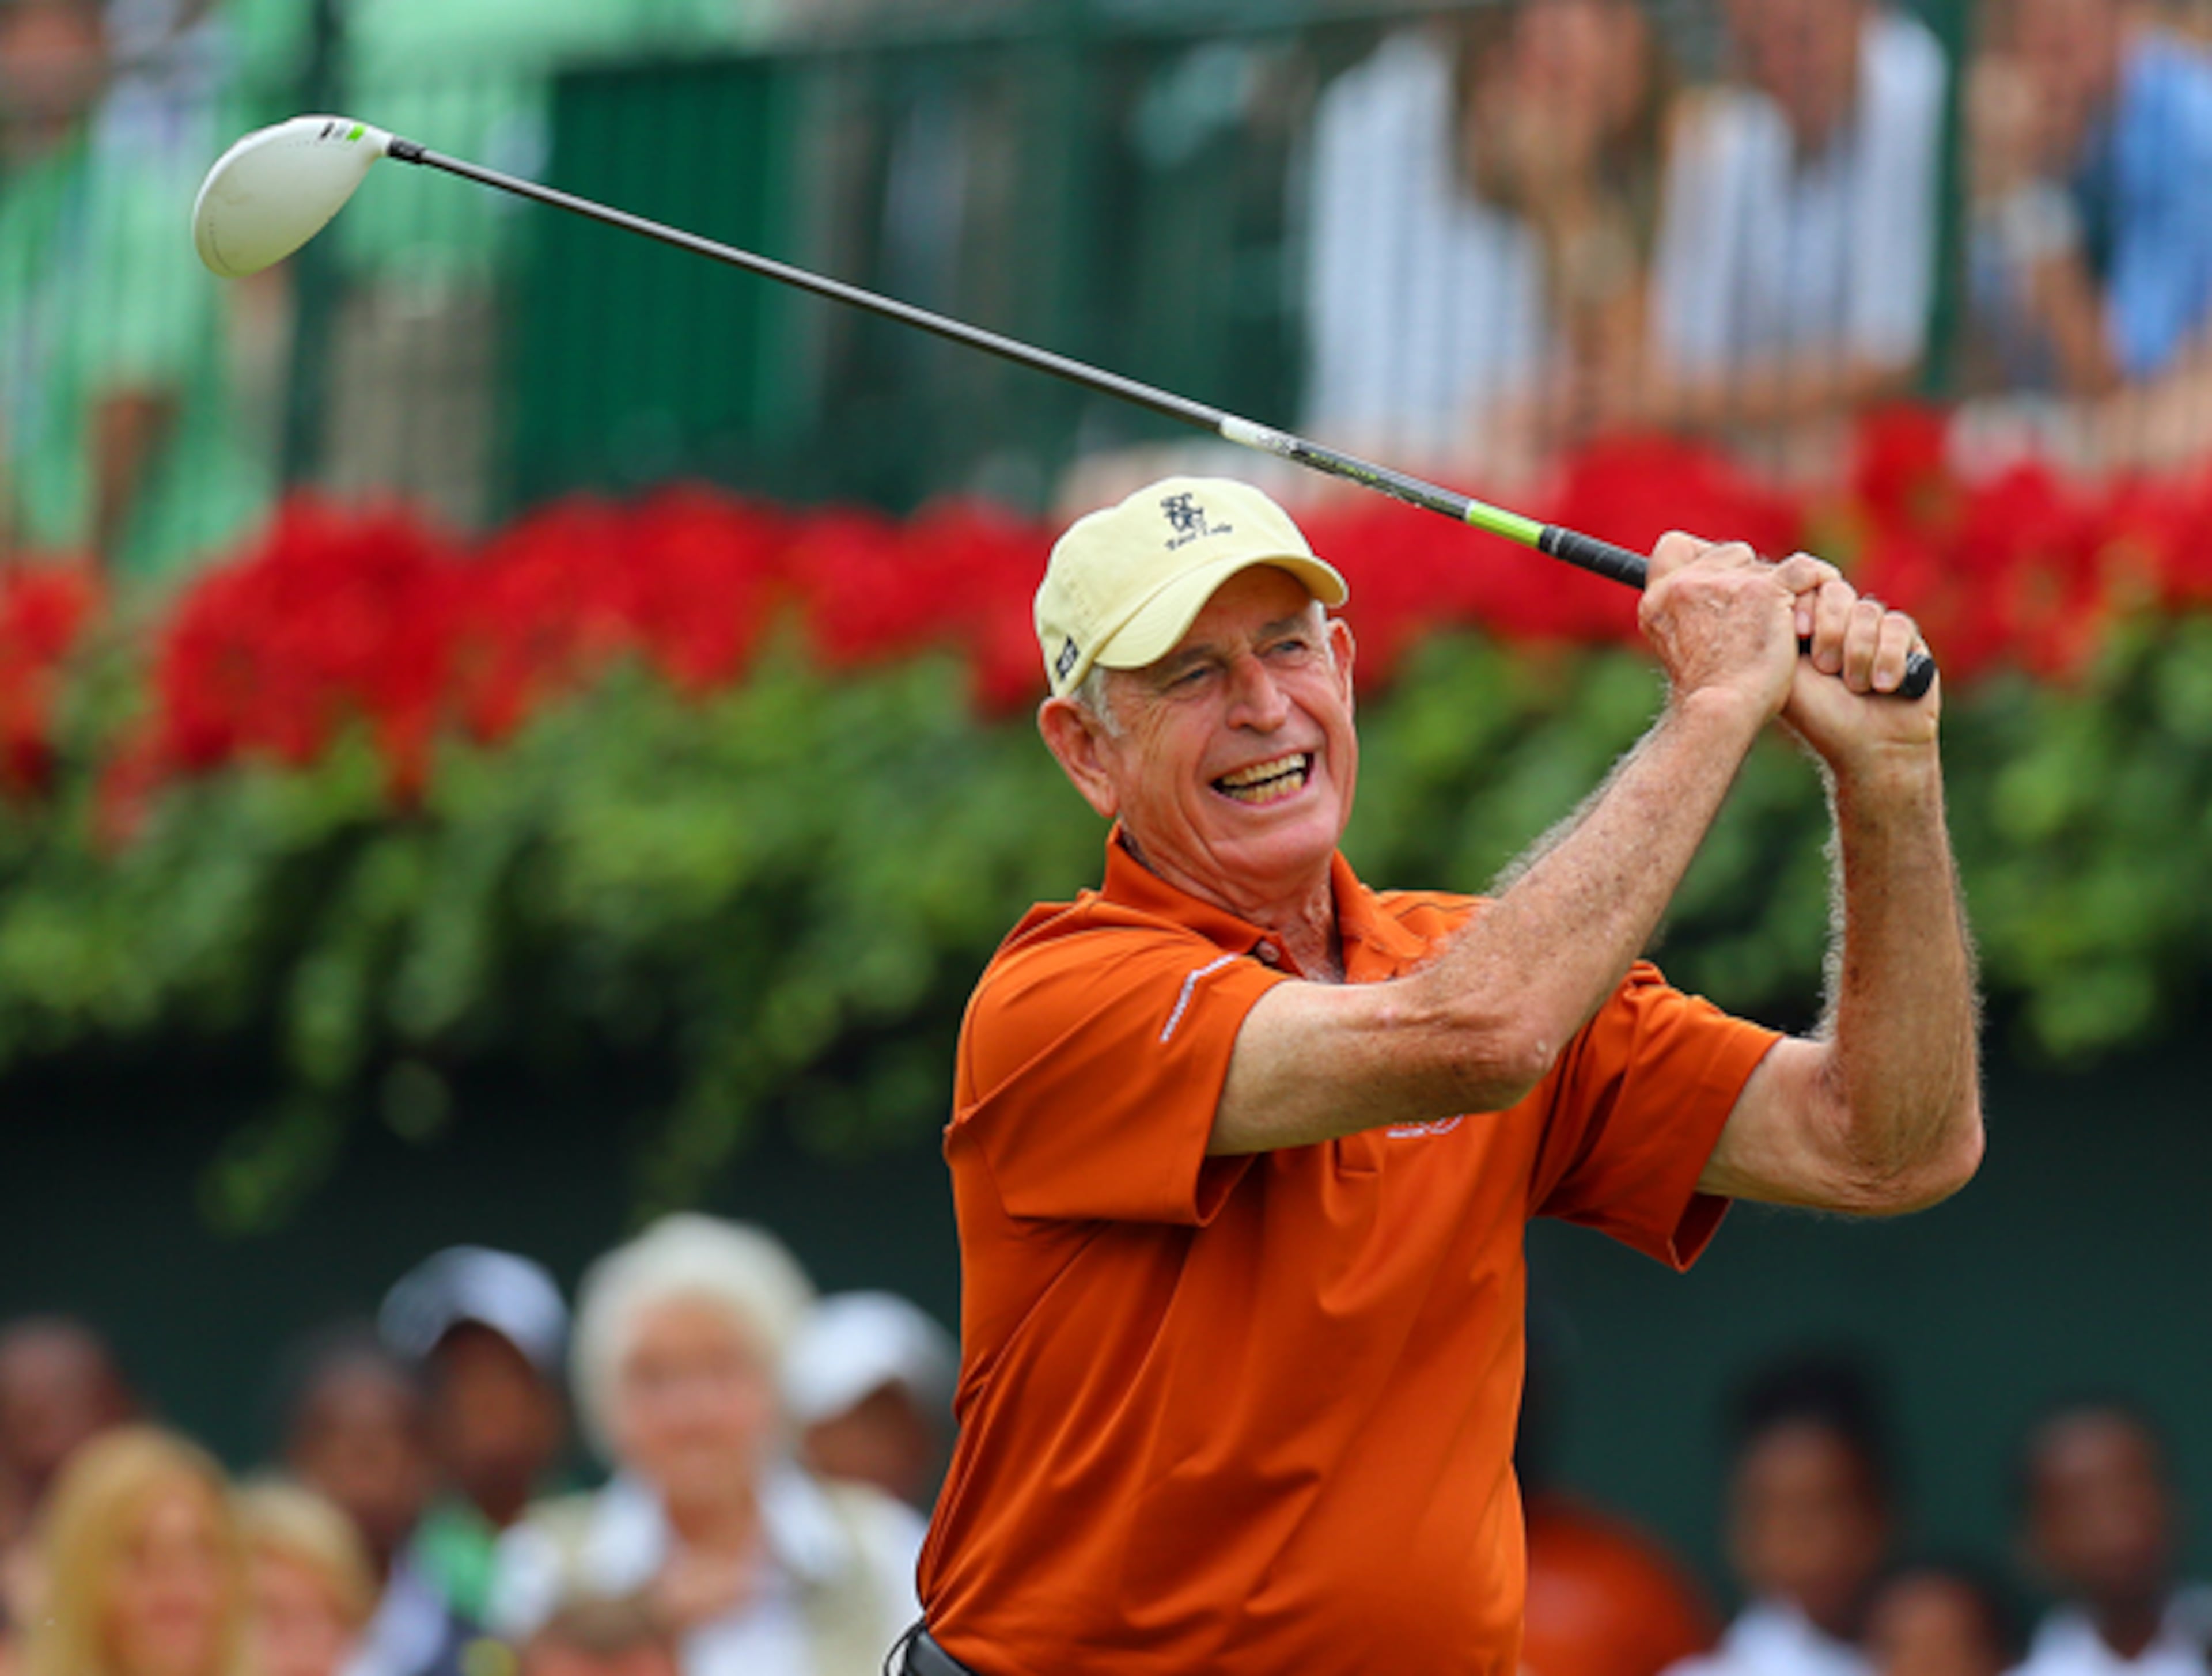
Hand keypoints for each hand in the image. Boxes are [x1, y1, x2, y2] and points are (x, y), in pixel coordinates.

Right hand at [1640, 532, 1831, 723]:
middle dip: (1748, 577)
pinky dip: (1817, 581)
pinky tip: (1823, 594)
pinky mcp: (1762, 591)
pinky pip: (1802, 570)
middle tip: (1762, 612)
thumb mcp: (1678, 649)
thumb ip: (1688, 617)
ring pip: (1765, 566)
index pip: (1674, 548)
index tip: (1722, 580)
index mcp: (1657, 599)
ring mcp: (1722, 584)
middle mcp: (1684, 584)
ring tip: (1788, 626)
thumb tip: (1715, 604)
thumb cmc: (1707, 695)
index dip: (1702, 557)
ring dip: (1779, 591)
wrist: (1720, 712)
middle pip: (1728, 553)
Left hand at [1781, 563, 1939, 768]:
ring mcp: (1873, 627)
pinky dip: (1889, 657)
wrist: (1869, 748)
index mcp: (1806, 625)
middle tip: (1827, 669)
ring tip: (1857, 687)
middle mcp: (1839, 621)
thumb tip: (1773, 592)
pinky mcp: (1905, 637)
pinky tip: (1885, 685)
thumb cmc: (1819, 716)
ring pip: (1868, 611)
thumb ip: (1777, 635)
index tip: (1800, 634)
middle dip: (1832, 633)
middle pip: (1837, 593)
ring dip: (1860, 653)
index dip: (1806, 609)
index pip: (1806, 588)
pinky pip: (1898, 626)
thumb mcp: (1786, 675)